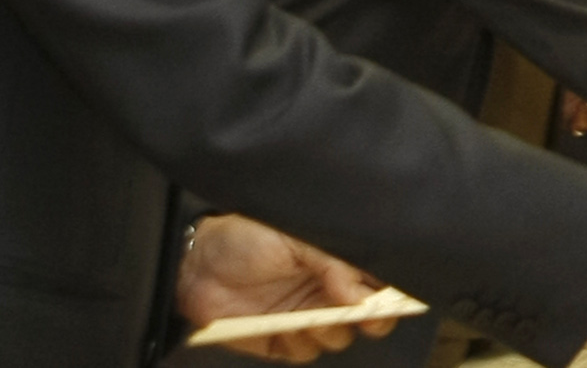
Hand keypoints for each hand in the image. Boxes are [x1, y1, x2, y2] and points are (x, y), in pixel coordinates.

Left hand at [177, 215, 394, 362]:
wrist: (195, 266)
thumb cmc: (245, 237)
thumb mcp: (293, 235)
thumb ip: (332, 260)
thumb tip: (359, 292)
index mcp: (337, 261)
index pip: (378, 277)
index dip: (391, 288)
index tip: (392, 293)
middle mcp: (328, 290)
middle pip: (372, 314)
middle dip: (374, 316)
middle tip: (362, 311)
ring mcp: (309, 316)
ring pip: (341, 336)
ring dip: (330, 327)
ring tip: (309, 312)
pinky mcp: (285, 341)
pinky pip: (308, 352)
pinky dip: (300, 341)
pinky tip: (284, 324)